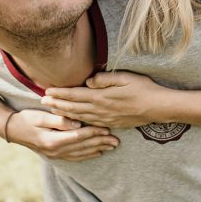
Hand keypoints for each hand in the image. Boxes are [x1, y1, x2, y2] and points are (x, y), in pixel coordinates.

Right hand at [6, 108, 118, 160]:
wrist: (11, 129)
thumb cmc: (26, 118)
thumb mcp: (40, 116)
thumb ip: (59, 120)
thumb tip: (76, 124)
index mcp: (52, 140)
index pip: (79, 136)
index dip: (94, 132)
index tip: (107, 129)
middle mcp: (55, 151)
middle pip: (83, 147)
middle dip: (100, 143)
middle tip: (116, 140)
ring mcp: (54, 155)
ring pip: (81, 154)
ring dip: (97, 150)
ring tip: (111, 147)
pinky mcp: (54, 155)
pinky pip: (74, 157)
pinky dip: (87, 155)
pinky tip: (97, 153)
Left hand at [42, 71, 167, 127]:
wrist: (158, 107)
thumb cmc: (143, 88)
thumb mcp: (125, 77)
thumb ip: (105, 79)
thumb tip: (88, 82)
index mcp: (102, 97)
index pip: (75, 95)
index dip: (60, 94)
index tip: (47, 91)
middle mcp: (101, 110)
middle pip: (73, 108)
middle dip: (57, 104)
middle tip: (42, 102)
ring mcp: (106, 119)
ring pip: (80, 117)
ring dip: (64, 113)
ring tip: (53, 111)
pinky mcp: (112, 124)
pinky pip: (90, 123)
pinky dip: (78, 121)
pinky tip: (73, 120)